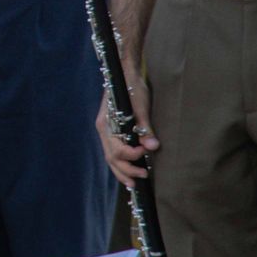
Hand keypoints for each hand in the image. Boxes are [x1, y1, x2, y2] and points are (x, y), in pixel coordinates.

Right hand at [97, 61, 160, 187]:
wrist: (124, 74)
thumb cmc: (132, 88)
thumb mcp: (141, 106)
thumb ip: (145, 127)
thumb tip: (153, 147)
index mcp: (106, 124)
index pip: (116, 148)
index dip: (130, 155)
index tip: (144, 154)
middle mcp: (103, 129)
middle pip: (111, 157)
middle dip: (125, 170)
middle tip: (142, 178)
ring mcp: (106, 131)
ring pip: (110, 157)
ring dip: (121, 170)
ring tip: (133, 182)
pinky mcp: (111, 131)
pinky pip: (113, 151)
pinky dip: (120, 162)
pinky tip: (128, 170)